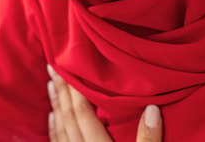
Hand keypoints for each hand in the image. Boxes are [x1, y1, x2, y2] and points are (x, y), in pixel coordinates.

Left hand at [47, 65, 161, 141]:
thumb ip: (148, 138)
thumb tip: (153, 108)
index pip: (84, 113)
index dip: (75, 91)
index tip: (66, 69)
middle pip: (69, 118)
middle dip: (62, 92)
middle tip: (52, 69)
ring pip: (61, 130)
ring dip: (56, 107)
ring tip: (50, 86)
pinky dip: (54, 130)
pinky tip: (51, 119)